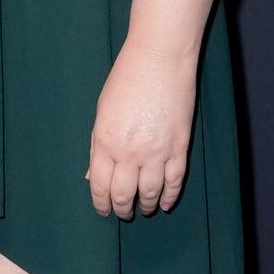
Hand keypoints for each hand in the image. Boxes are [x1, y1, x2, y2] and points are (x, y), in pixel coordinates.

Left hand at [86, 44, 194, 219]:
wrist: (160, 59)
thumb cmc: (126, 80)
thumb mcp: (102, 112)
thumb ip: (98, 145)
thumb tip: (94, 175)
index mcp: (105, 142)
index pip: (100, 186)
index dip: (101, 203)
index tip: (103, 210)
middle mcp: (129, 153)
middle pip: (124, 194)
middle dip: (122, 209)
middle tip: (123, 213)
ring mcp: (156, 152)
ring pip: (151, 193)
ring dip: (147, 205)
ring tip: (145, 209)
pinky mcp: (179, 147)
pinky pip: (175, 181)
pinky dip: (170, 196)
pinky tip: (166, 203)